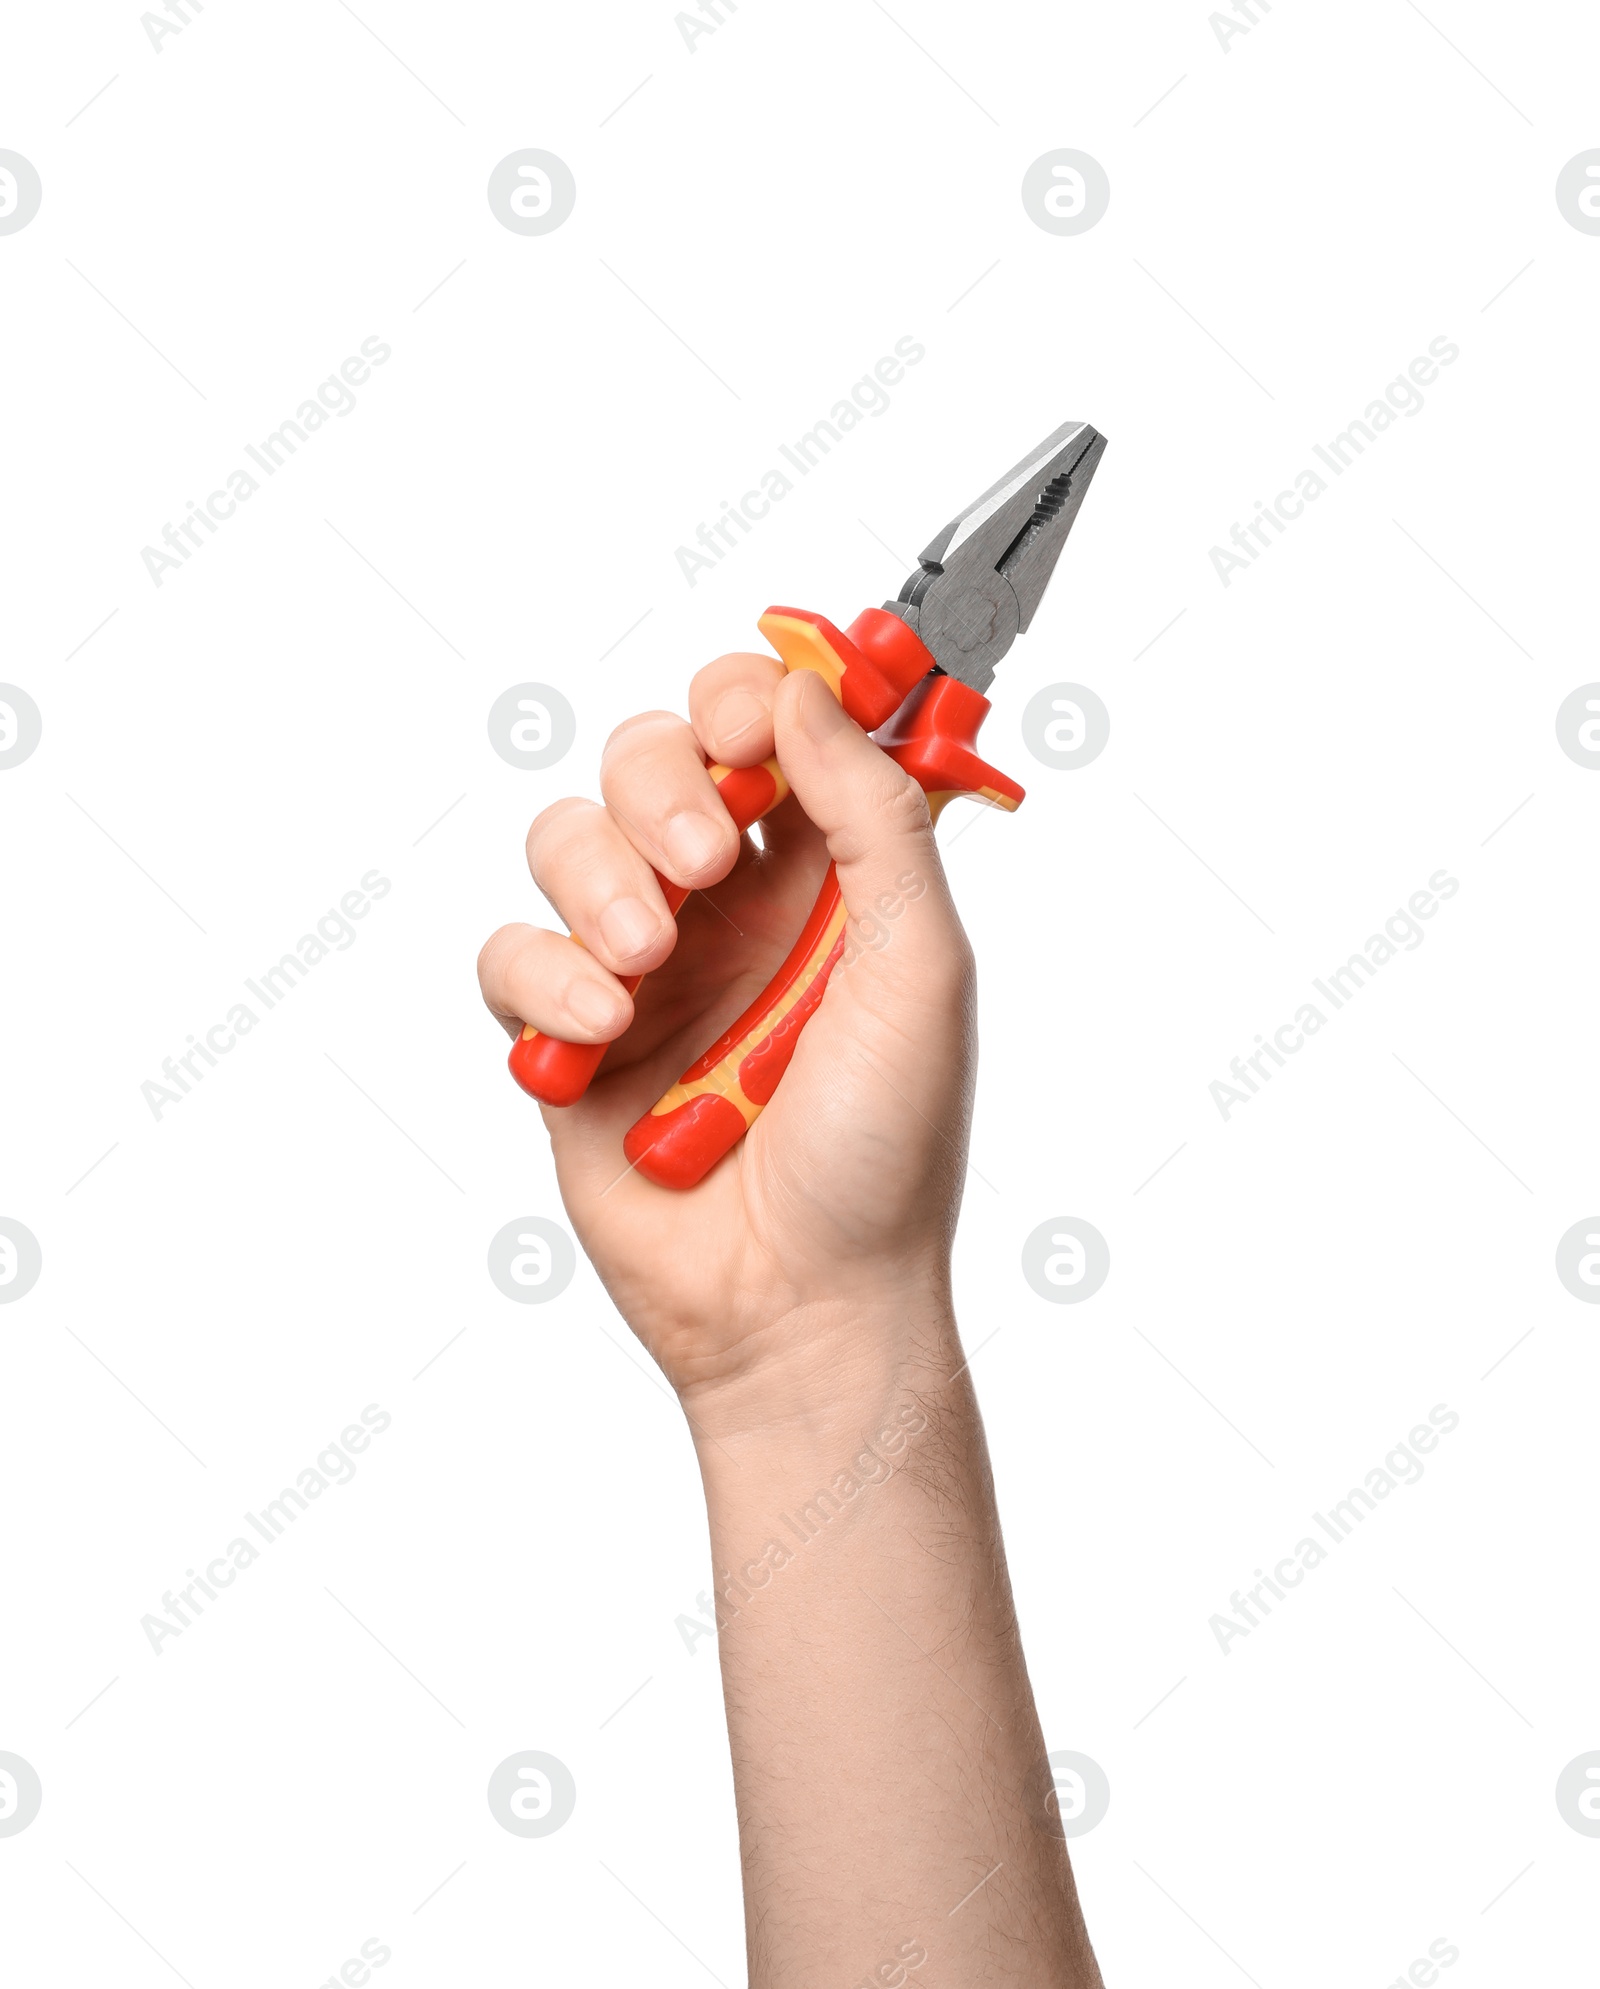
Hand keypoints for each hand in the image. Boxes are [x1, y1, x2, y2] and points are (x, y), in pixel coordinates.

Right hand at [477, 650, 976, 1422]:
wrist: (801, 1304)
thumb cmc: (881, 1152)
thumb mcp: (918, 968)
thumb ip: (875, 818)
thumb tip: (810, 690)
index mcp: (823, 876)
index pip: (770, 727)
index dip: (752, 699)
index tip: (753, 728)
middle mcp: (727, 905)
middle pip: (651, 755)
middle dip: (665, 785)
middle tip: (703, 864)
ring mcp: (640, 967)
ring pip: (567, 836)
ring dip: (600, 880)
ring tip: (648, 963)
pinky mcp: (564, 1037)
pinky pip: (508, 951)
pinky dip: (546, 975)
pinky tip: (603, 1027)